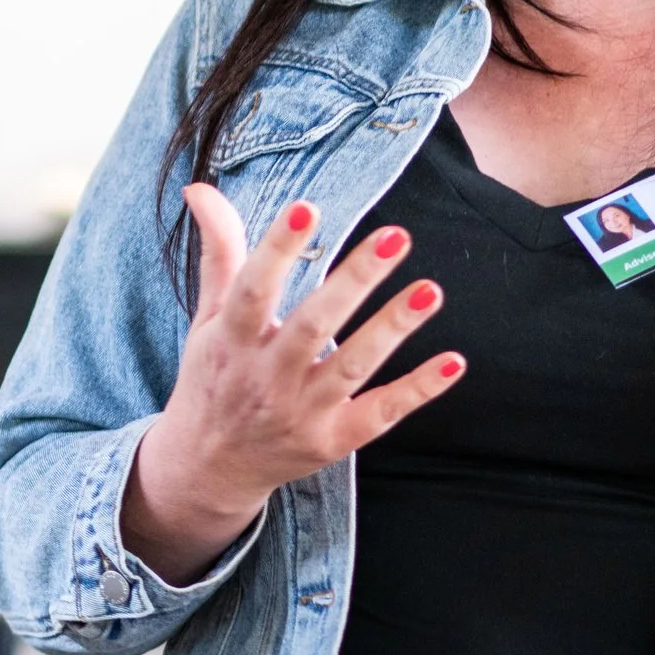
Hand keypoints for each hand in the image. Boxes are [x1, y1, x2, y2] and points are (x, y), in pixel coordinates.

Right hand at [123, 185, 462, 585]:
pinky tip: (453, 361)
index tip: (308, 206)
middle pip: (313, 326)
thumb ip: (220, 253)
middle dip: (355, 280)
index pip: (253, 290)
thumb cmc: (214, 377)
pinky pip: (380, 414)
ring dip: (393, 328)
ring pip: (352, 367)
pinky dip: (418, 391)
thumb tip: (201, 186)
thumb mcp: (209, 319)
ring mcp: (300, 413)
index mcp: (231, 341)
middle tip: (395, 235)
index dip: (277, 249)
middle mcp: (265, 377)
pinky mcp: (332, 441)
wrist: (208, 468)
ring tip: (430, 289)